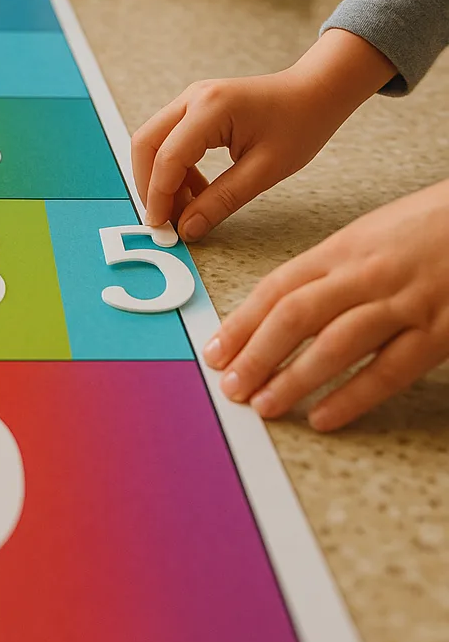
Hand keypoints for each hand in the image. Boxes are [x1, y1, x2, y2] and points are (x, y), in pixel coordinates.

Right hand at [132, 29, 396, 241]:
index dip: (159, 196)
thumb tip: (188, 228)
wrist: (315, 92)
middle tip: (164, 219)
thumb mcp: (265, 170)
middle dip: (149, 185)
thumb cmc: (300, 123)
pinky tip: (196, 189)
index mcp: (211, 108)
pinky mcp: (194, 108)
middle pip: (146, 144)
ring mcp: (190, 100)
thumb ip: (222, 201)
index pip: (168, 158)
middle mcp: (193, 98)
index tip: (161, 226)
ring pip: (152, 142)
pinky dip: (173, 168)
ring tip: (186, 207)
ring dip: (160, 178)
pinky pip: (169, 140)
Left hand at [204, 179, 448, 430]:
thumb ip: (329, 269)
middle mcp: (366, 274)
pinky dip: (352, 396)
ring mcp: (404, 303)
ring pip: (336, 345)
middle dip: (256, 354)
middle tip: (230, 385)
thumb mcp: (370, 234)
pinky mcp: (440, 331)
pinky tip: (324, 416)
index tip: (216, 350)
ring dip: (294, 379)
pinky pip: (388, 370)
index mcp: (343, 249)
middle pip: (296, 316)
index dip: (241, 322)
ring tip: (264, 405)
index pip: (277, 288)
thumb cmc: (432, 226)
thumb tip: (282, 303)